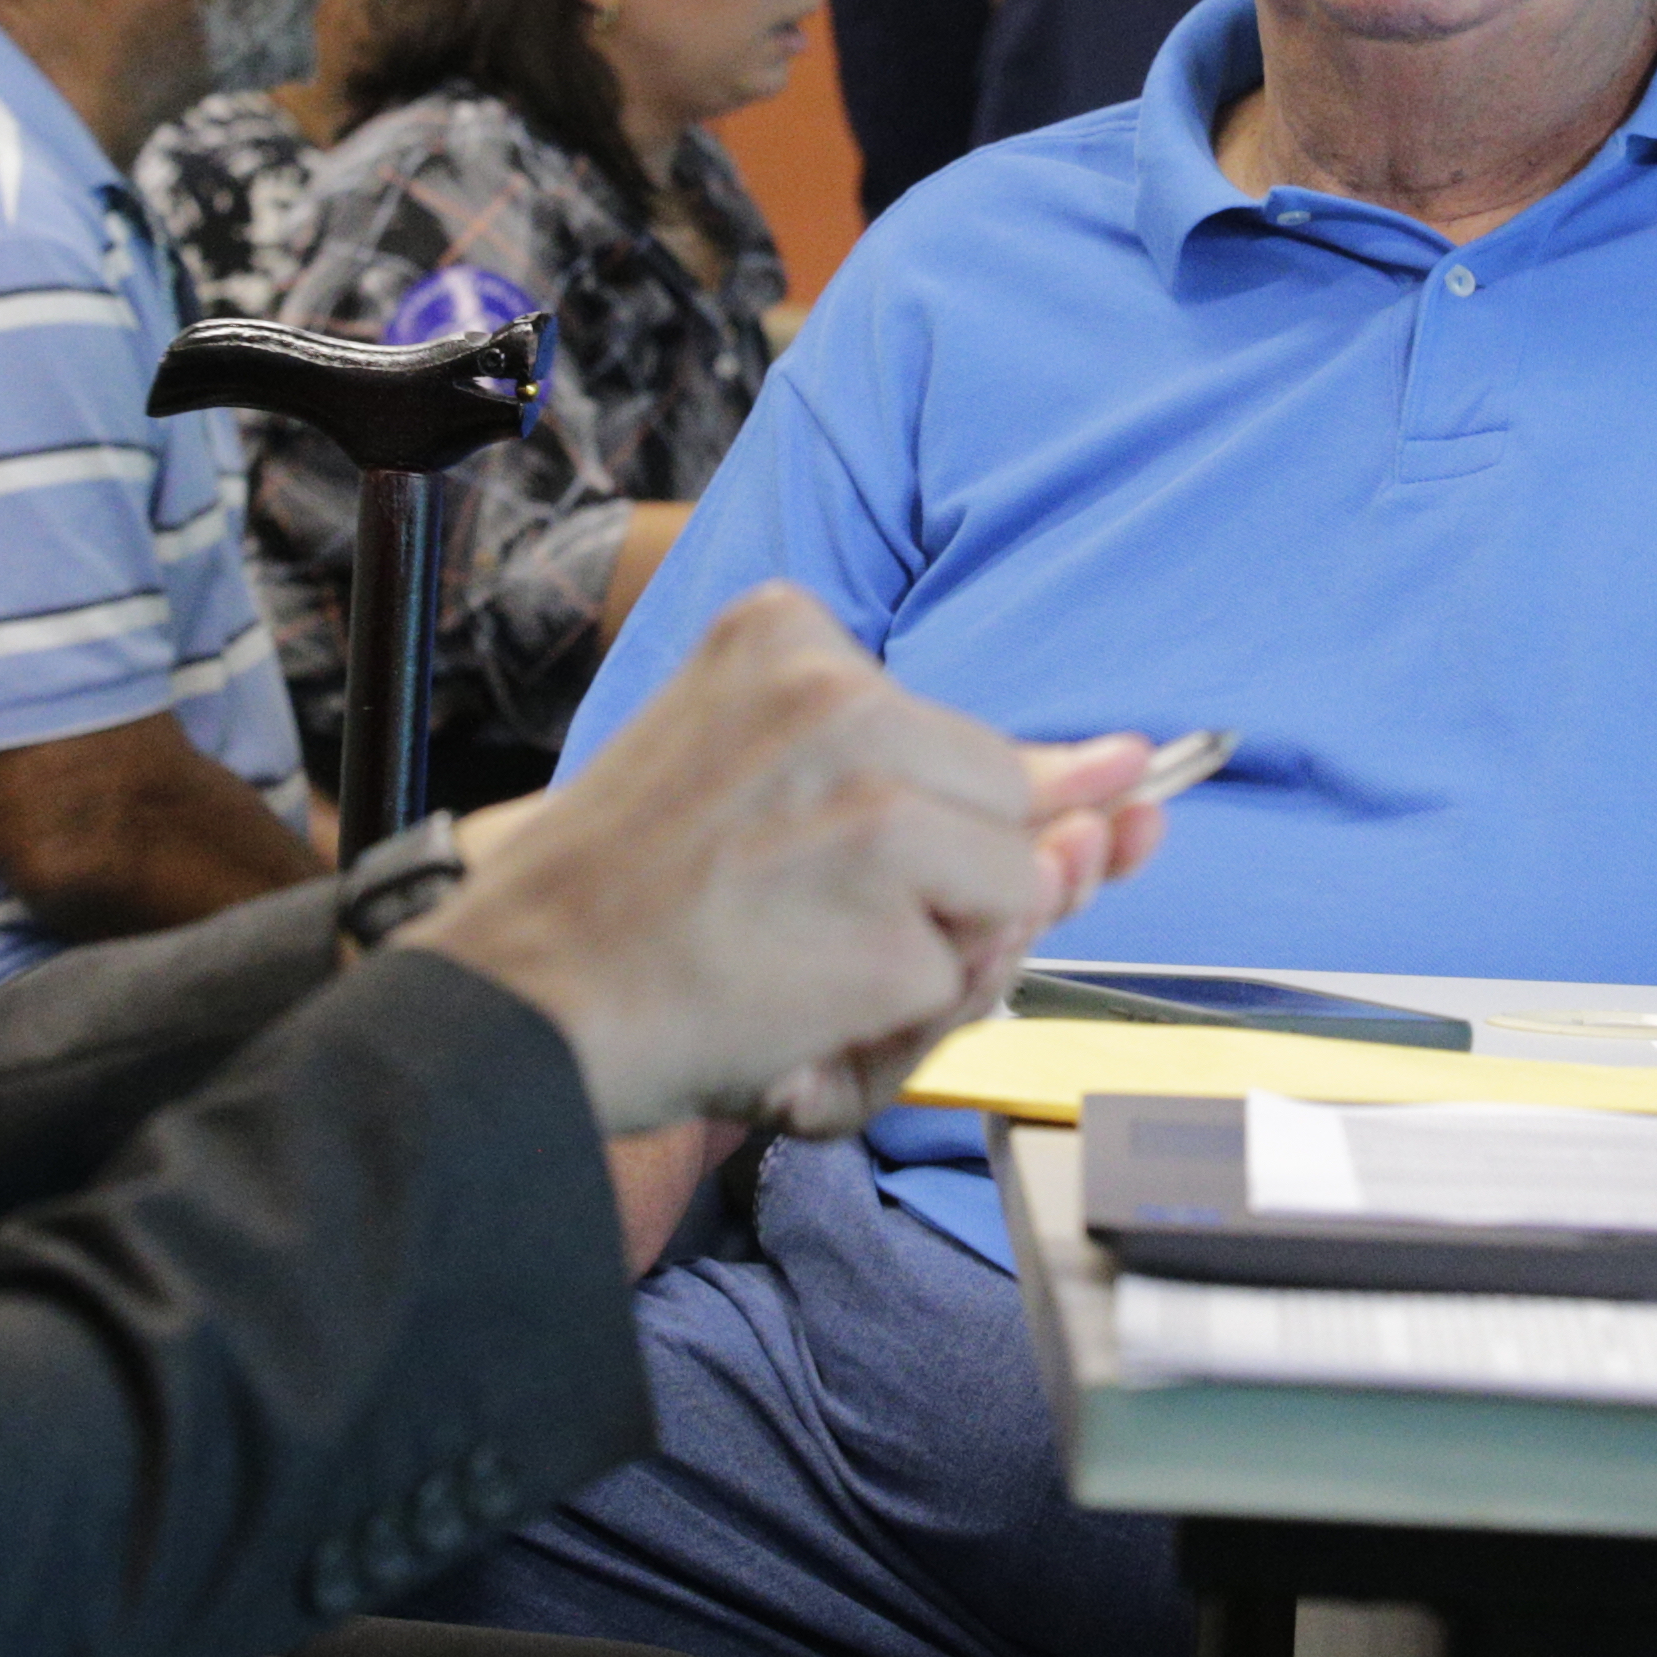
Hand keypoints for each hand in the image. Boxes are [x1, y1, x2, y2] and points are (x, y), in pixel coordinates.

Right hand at [414, 586, 1160, 1133]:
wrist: (517, 1006)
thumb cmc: (620, 909)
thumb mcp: (753, 781)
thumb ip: (945, 775)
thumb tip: (1139, 778)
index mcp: (788, 634)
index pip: (958, 741)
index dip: (937, 831)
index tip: (828, 864)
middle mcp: (841, 692)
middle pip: (1004, 813)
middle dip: (946, 897)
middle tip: (794, 925)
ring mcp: (878, 796)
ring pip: (1009, 896)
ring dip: (923, 963)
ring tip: (791, 966)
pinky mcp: (897, 906)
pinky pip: (963, 981)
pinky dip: (893, 1023)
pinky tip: (793, 1011)